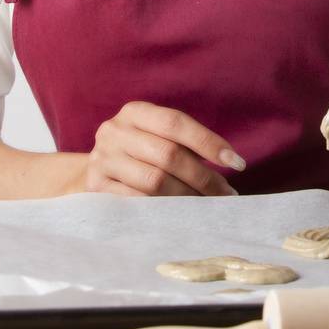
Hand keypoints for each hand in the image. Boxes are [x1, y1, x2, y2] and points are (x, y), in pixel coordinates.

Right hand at [74, 102, 245, 195]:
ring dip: (187, 197)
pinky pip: (137, 202)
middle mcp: (114, 131)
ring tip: (208, 207)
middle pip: (168, 154)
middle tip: (226, 194)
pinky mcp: (96, 188)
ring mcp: (102, 160)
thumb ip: (185, 144)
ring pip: (155, 181)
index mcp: (135, 112)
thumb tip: (230, 163)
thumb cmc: (138, 154)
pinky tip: (180, 216)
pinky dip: (163, 210)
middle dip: (203, 177)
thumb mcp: (155, 137)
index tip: (237, 163)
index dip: (208, 142)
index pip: (176, 123)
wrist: (91, 174)